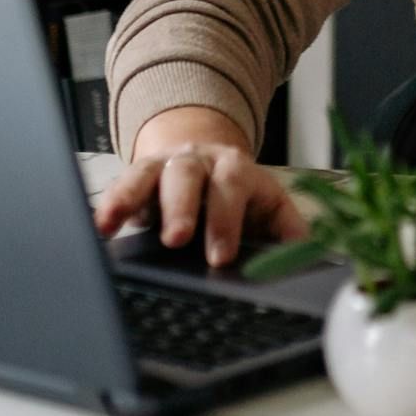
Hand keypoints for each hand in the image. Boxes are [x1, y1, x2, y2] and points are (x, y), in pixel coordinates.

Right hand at [92, 107, 309, 268]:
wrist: (206, 158)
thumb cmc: (237, 195)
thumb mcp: (268, 207)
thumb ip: (288, 230)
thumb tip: (317, 257)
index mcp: (235, 170)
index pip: (233, 189)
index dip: (226, 221)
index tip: (221, 257)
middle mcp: (198, 161)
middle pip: (189, 177)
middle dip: (182, 207)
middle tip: (176, 240)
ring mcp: (165, 165)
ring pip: (148, 173)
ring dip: (132, 198)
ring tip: (113, 225)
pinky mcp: (136, 175)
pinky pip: (119, 184)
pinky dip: (108, 203)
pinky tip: (98, 224)